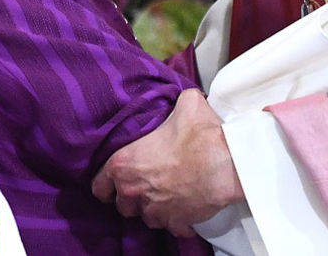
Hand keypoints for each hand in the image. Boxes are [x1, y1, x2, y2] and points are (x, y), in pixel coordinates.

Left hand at [91, 88, 241, 236]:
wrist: (228, 164)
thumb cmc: (202, 135)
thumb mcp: (186, 104)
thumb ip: (174, 102)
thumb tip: (182, 100)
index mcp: (125, 163)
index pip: (99, 185)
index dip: (107, 183)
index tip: (116, 180)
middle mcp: (134, 191)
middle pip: (122, 205)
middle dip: (131, 196)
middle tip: (146, 183)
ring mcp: (155, 210)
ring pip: (145, 217)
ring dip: (153, 208)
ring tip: (166, 193)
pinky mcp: (176, 222)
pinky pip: (170, 226)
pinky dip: (176, 219)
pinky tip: (184, 206)